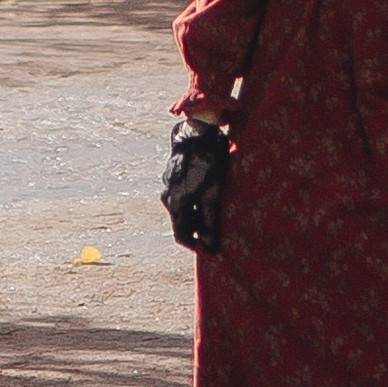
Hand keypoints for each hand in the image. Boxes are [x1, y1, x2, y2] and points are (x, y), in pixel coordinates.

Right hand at [160, 118, 230, 252]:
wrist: (198, 132)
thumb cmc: (208, 163)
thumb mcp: (212, 194)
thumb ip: (210, 221)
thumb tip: (212, 246)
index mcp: (176, 204)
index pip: (183, 236)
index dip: (199, 248)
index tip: (215, 253)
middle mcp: (168, 197)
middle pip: (183, 224)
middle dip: (200, 233)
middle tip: (220, 238)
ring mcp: (169, 186)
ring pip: (184, 210)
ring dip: (198, 218)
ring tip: (217, 219)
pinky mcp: (173, 177)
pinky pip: (183, 197)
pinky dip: (195, 204)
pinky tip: (209, 199)